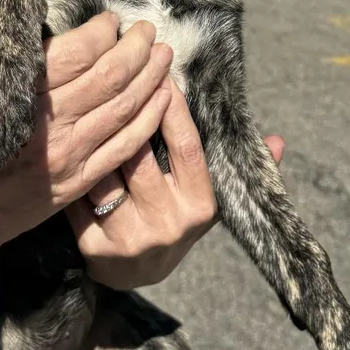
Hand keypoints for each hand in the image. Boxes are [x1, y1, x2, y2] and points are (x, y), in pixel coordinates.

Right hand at [0, 13, 175, 260]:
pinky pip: (126, 145)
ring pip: (124, 107)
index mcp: (19, 97)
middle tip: (149, 30)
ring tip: (164, 55)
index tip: (110, 20)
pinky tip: (164, 98)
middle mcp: (51, 125)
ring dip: (151, 77)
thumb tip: (58, 41)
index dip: (99, 32)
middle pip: (108, 77)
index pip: (74, 54)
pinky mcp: (80, 180)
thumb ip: (15, 71)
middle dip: (136, 48)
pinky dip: (150, 118)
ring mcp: (70, 156)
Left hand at [67, 82, 284, 289]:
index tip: (159, 73)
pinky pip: (81, 195)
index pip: (186, 147)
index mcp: (200, 206)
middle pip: (140, 156)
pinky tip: (70, 140)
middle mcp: (169, 225)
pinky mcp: (97, 248)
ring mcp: (131, 239)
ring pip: (106, 173)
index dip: (171, 107)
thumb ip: (235, 166)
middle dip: (126, 114)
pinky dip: (76, 167)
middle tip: (116, 77)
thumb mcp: (205, 197)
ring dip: (95, 139)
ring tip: (90, 103)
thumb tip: (279, 141)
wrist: (135, 275)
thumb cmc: (172, 219)